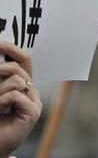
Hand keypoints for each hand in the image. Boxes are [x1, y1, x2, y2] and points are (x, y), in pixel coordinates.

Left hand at [0, 41, 41, 157]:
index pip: (24, 60)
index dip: (13, 49)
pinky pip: (16, 95)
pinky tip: (1, 111)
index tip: (0, 44)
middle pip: (18, 69)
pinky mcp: (33, 113)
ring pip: (17, 81)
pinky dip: (2, 101)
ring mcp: (34, 103)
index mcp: (22, 85)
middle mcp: (31, 92)